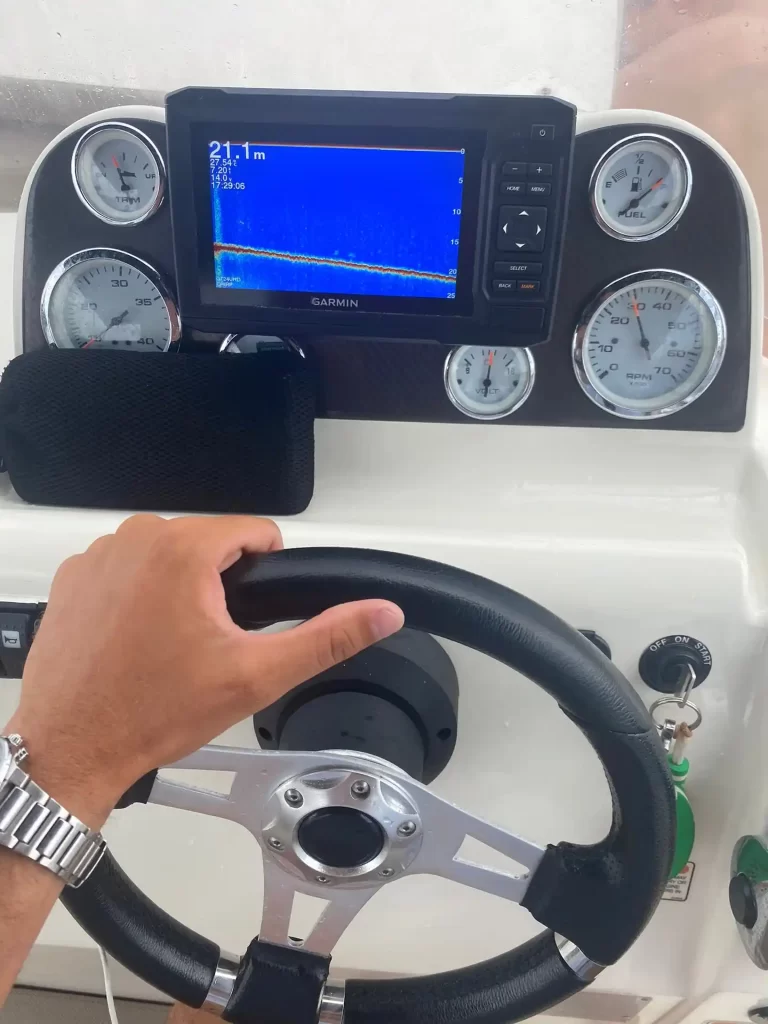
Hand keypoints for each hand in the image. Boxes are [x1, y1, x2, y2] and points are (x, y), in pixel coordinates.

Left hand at [4, 515, 403, 828]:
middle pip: (208, 544)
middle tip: (204, 645)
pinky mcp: (74, 577)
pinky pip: (126, 569)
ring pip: (166, 556)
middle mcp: (136, 540)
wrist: (70, 749)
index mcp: (184, 550)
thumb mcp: (256, 675)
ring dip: (176, 590)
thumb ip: (327, 637)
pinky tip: (132, 642)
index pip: (254, 531)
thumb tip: (381, 613)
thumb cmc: (150, 713)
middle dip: (217, 588)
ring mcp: (98, 556)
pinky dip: (135, 597)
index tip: (246, 618)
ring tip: (167, 647)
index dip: (265, 574)